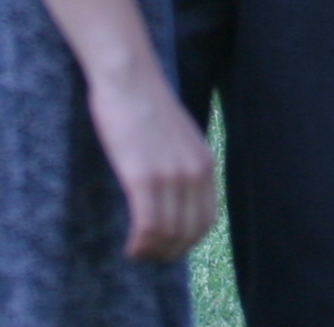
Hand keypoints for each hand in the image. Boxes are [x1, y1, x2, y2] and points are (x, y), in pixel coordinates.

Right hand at [87, 58, 216, 262]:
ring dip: (152, 252)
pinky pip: (148, 226)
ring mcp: (170, 176)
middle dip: (168, 253)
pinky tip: (130, 247)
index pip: (205, 222)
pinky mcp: (143, 176)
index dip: (186, 243)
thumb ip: (182, 165)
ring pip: (168, 235)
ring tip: (136, 252)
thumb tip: (176, 197)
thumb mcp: (179, 136)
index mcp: (205, 164)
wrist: (128, 77)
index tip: (166, 247)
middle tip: (147, 255)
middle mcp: (194, 173)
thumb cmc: (145, 103)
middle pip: (188, 234)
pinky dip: (140, 244)